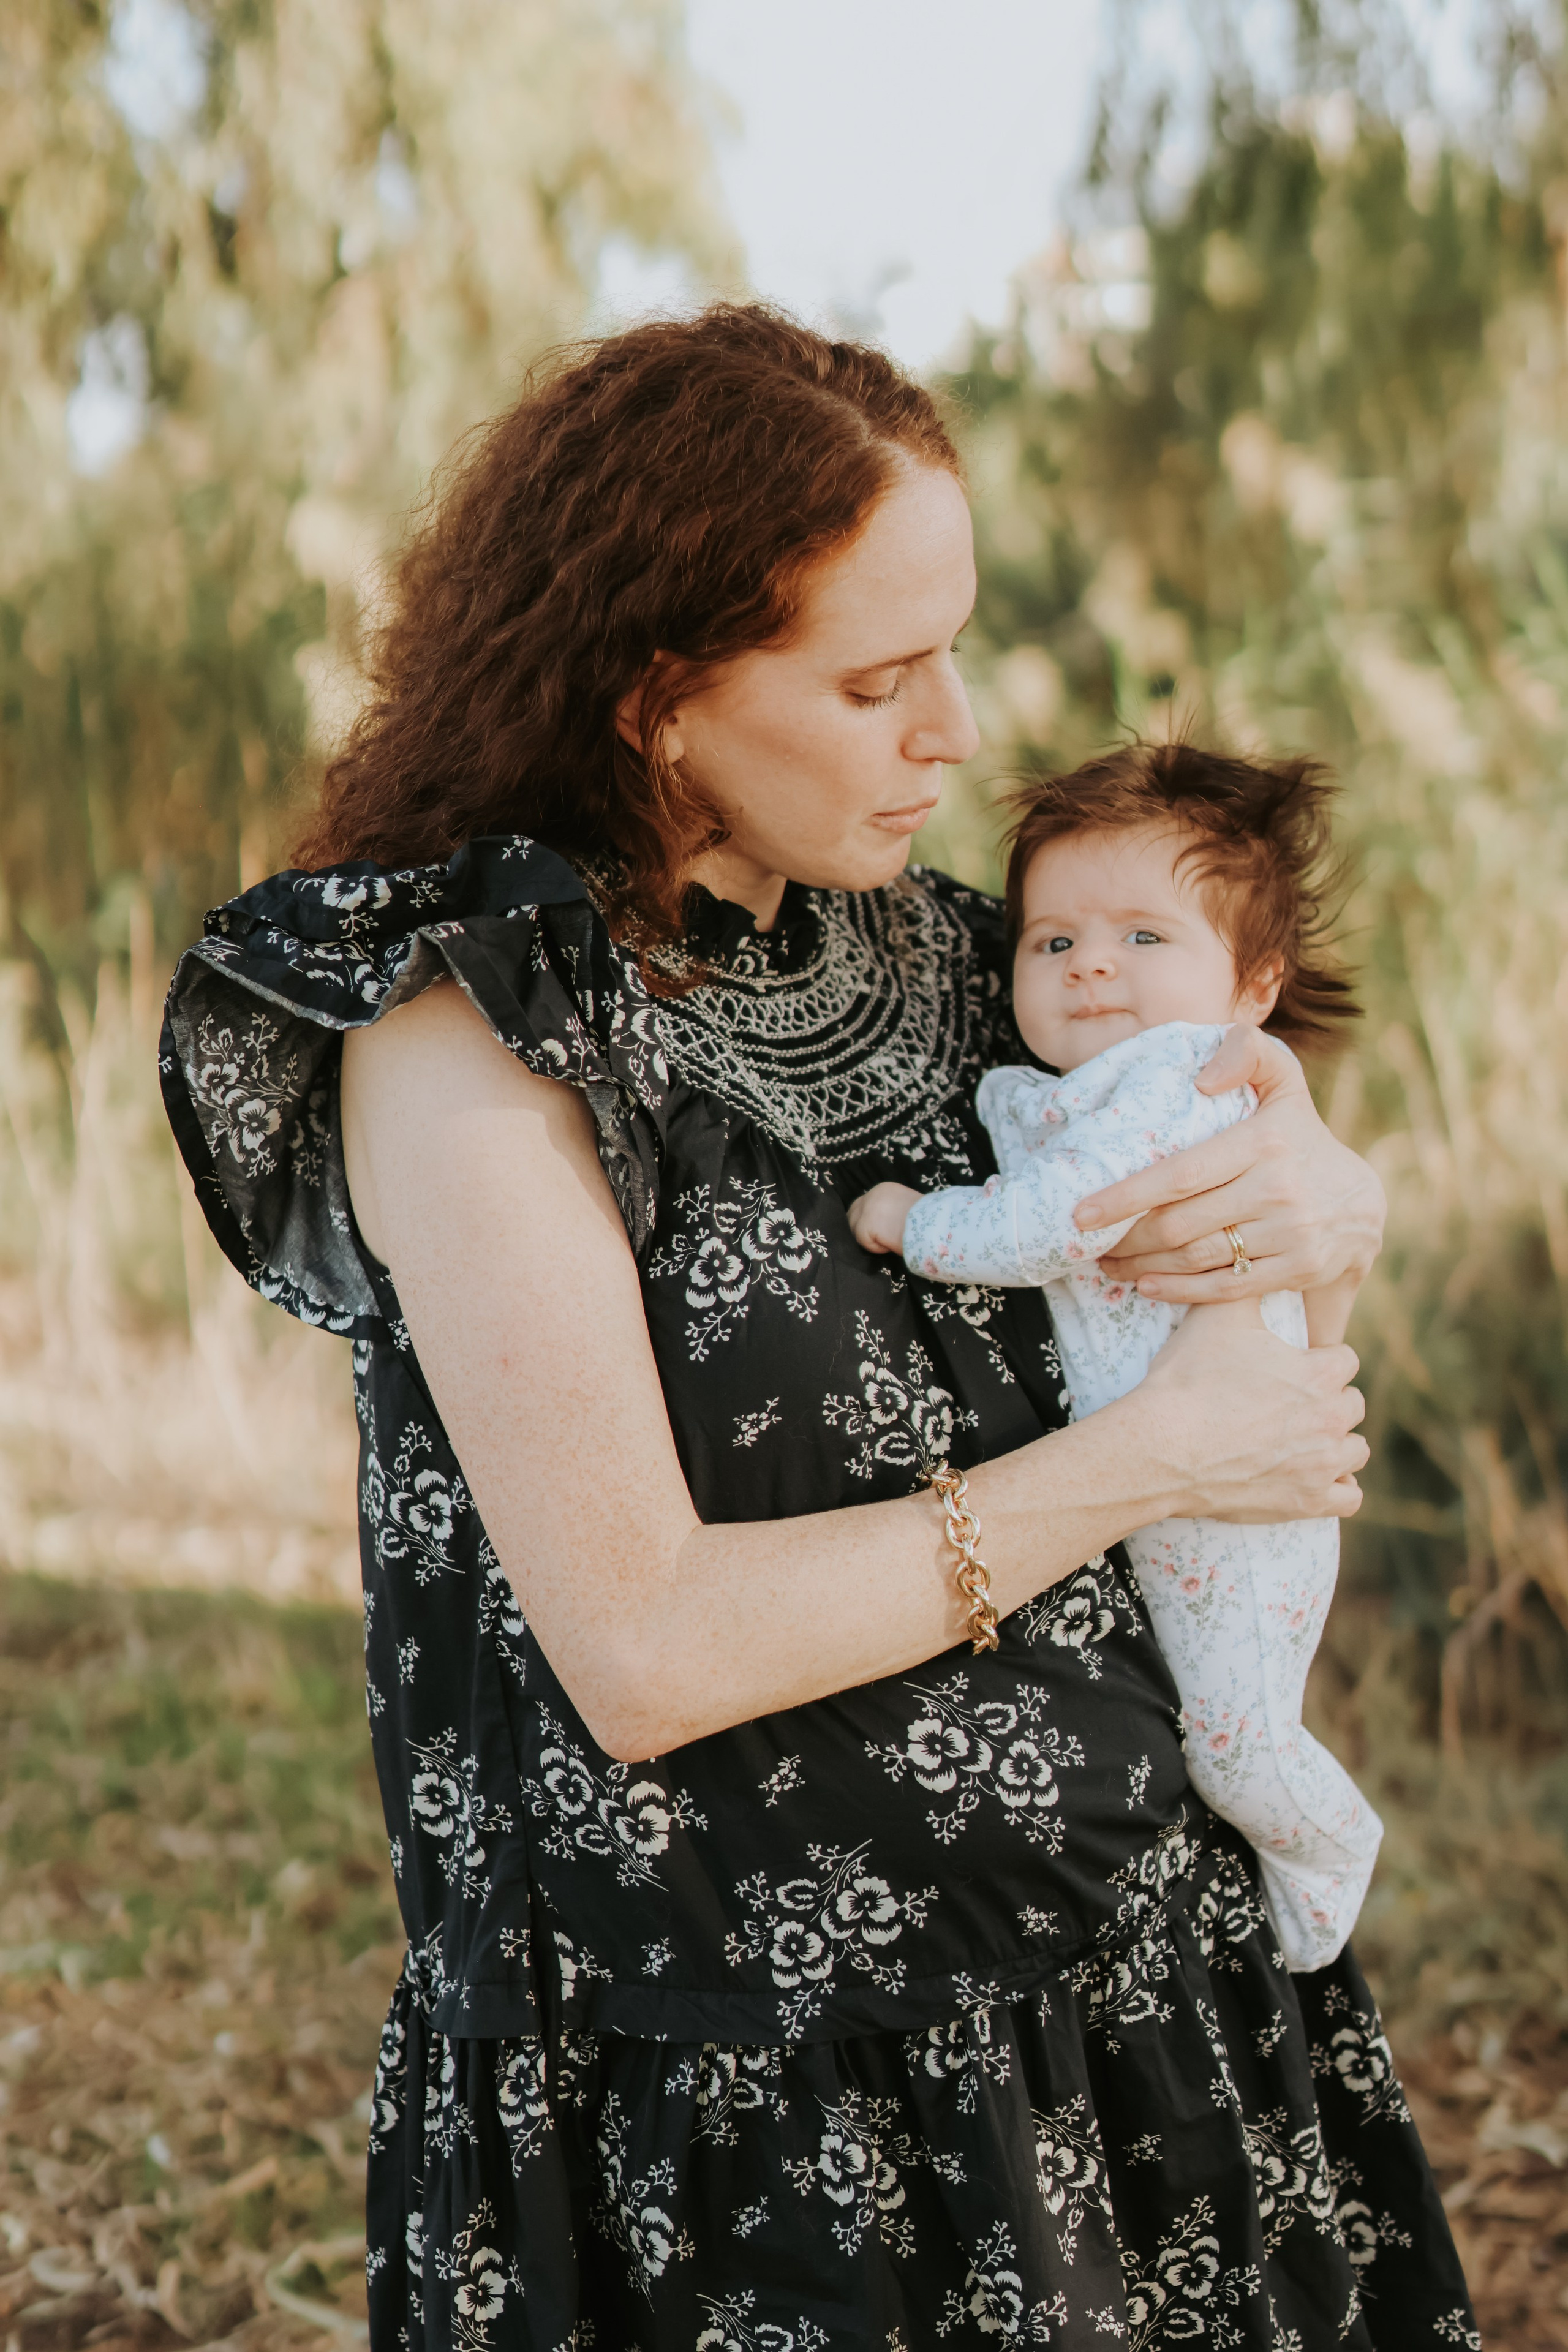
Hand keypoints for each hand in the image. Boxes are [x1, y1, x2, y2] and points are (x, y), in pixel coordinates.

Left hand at [848, 1181, 921, 1255]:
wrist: (934, 1225)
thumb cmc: (928, 1220)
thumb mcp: (907, 1208)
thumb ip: (891, 1211)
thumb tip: (883, 1224)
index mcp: (885, 1189)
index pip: (864, 1204)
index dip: (867, 1220)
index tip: (877, 1232)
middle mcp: (873, 1194)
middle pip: (853, 1214)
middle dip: (860, 1229)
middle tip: (875, 1242)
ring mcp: (867, 1208)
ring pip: (855, 1228)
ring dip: (869, 1239)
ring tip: (889, 1242)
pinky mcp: (865, 1223)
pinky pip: (863, 1241)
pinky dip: (876, 1247)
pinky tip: (891, 1245)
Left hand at [1075, 1025, 1385, 1303]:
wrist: (1363, 1200)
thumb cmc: (1300, 1135)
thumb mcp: (1284, 1081)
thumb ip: (1249, 1052)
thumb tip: (1204, 1078)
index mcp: (1265, 1141)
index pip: (1182, 1173)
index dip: (1127, 1195)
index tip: (1080, 1212)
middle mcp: (1279, 1188)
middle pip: (1181, 1223)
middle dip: (1126, 1238)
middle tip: (1087, 1243)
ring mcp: (1291, 1233)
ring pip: (1197, 1257)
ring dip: (1142, 1265)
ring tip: (1109, 1263)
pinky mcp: (1299, 1269)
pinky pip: (1225, 1286)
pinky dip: (1179, 1290)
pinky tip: (1146, 1285)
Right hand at [1131, 1299, 1368, 1522]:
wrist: (1161, 1447)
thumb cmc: (1188, 1378)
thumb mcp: (1217, 1317)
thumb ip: (1243, 1283)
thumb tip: (1249, 1255)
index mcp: (1318, 1372)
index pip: (1345, 1359)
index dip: (1320, 1360)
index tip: (1295, 1366)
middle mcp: (1331, 1418)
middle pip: (1353, 1405)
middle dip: (1329, 1401)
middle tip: (1292, 1404)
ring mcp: (1323, 1464)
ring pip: (1355, 1451)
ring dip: (1336, 1444)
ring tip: (1304, 1441)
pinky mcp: (1308, 1502)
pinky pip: (1349, 1498)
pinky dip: (1337, 1488)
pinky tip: (1314, 1478)